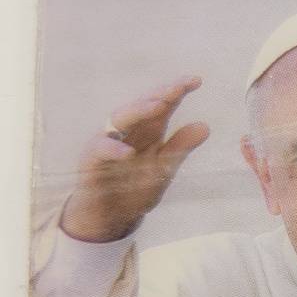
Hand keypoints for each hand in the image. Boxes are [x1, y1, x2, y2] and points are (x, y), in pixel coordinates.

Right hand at [60, 76, 209, 242]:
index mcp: (149, 130)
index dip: (178, 91)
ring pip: (121, 119)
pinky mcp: (91, 159)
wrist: (111, 216)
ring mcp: (108, 141)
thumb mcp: (165, 168)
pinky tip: (128, 152)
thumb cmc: (136, 187)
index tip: (196, 80)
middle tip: (179, 87)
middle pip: (143, 106)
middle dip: (161, 94)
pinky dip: (114, 149)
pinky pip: (101, 149)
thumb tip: (205, 126)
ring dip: (139, 112)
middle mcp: (128, 130)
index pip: (164, 105)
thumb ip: (181, 148)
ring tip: (159, 106)